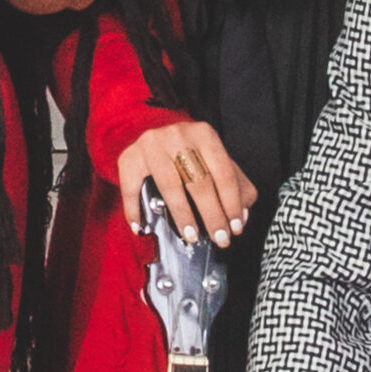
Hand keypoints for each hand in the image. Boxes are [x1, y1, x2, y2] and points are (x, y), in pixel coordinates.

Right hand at [117, 118, 257, 247]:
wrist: (154, 134)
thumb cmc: (188, 152)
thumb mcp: (215, 160)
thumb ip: (235, 184)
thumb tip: (241, 215)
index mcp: (204, 135)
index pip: (223, 172)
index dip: (231, 203)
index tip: (234, 227)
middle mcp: (177, 136)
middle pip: (199, 181)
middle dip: (212, 214)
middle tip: (218, 237)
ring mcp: (151, 146)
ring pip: (170, 186)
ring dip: (183, 215)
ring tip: (191, 235)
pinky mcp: (129, 158)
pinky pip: (132, 189)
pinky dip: (135, 211)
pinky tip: (141, 227)